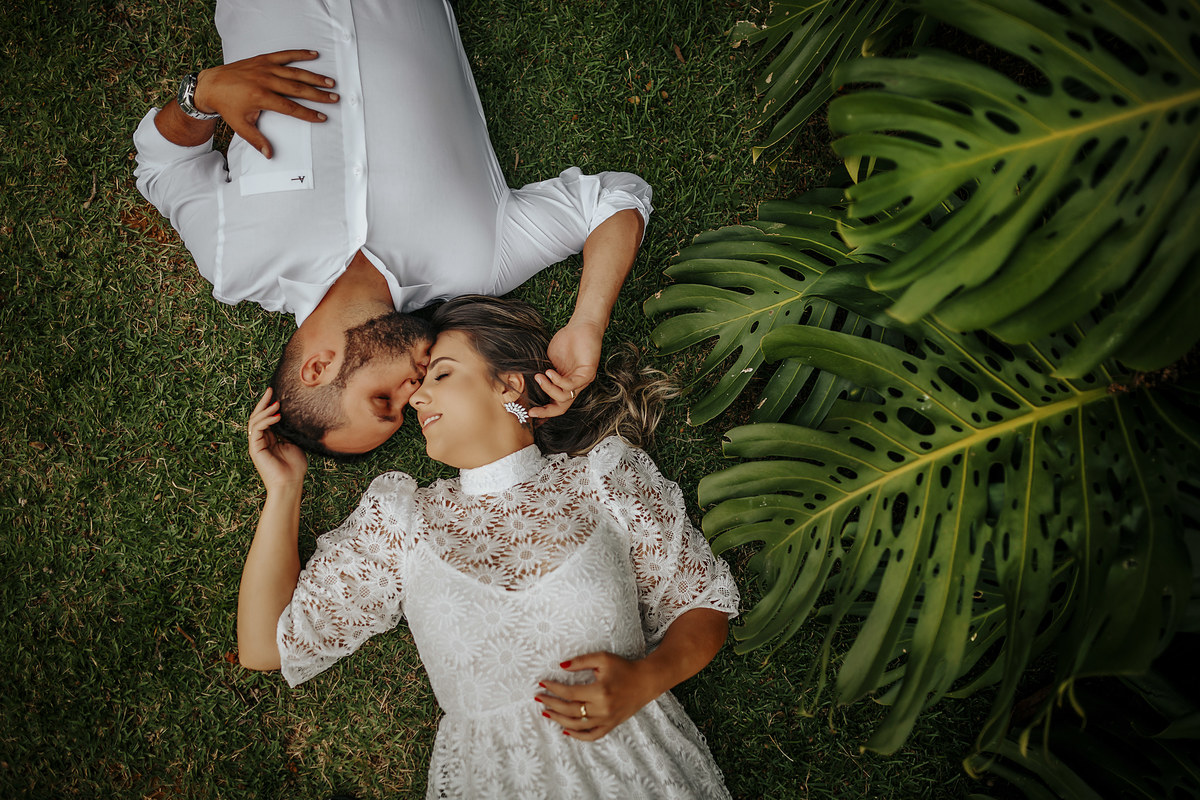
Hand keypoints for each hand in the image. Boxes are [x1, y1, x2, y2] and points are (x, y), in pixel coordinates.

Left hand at [194, 50, 339, 157]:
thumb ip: (257, 141)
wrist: (211, 84)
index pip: (290, 107)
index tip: (322, 118)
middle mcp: (264, 80)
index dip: (307, 113)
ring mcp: (264, 67)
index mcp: (260, 97)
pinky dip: (300, 54)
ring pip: (295, 72)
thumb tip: (269, 156)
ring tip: (330, 82)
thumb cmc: (227, 107)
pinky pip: (284, 55)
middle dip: (318, 94)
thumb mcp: (241, 126)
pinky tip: (314, 54)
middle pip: (297, 88)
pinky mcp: (263, 59)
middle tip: (334, 98)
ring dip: (314, 76)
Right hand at [248, 388, 307, 490]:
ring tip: (277, 404)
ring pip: (254, 421)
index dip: (269, 406)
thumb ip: (290, 431)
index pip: (265, 418)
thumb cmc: (295, 467)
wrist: (291, 483)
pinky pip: (256, 430)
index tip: (276, 393)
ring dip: (265, 410)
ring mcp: (257, 444)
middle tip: (270, 390)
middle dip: (263, 402)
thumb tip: (293, 416)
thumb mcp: (294, 443)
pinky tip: (277, 417)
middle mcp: (260, 440)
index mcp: (269, 439)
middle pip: (257, 416)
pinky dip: (265, 421)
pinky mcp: (255, 449)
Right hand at [529, 319, 602, 418]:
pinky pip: (571, 385)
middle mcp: (574, 386)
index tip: (528, 413)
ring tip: (540, 376)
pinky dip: (558, 381)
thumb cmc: (567, 341)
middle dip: (546, 412)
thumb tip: (528, 382)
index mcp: (565, 384)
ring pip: (564, 397)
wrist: (582, 327)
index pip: (555, 404)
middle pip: (561, 407)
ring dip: (548, 389)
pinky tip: (549, 372)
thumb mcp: (550, 360)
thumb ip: (543, 373)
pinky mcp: (588, 374)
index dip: (543, 412)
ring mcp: (582, 381)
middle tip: (532, 410)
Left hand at [535, 653, 663, 740]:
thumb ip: (581, 661)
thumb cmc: (624, 668)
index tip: (542, 683)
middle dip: (551, 704)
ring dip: (559, 719)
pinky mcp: (611, 725)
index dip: (554, 689)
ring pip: (577, 725)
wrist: (645, 682)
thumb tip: (561, 666)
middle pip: (570, 710)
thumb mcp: (603, 659)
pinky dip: (577, 735)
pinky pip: (591, 735)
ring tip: (546, 712)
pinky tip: (565, 729)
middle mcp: (602, 709)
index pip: (570, 693)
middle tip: (539, 698)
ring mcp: (607, 720)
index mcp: (600, 692)